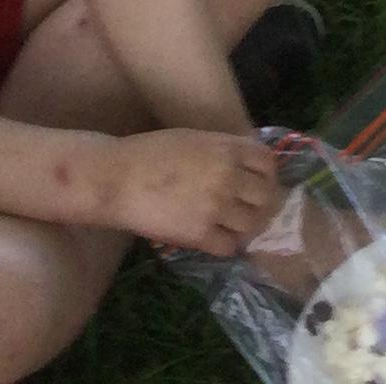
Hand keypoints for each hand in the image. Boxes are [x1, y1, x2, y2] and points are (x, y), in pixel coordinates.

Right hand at [100, 128, 283, 255]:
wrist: (117, 178)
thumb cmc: (149, 153)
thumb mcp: (193, 139)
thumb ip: (222, 151)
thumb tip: (245, 167)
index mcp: (227, 148)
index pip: (268, 163)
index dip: (267, 175)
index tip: (258, 184)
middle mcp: (228, 176)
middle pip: (266, 197)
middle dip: (260, 204)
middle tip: (247, 210)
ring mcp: (216, 206)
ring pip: (251, 224)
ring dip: (244, 227)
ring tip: (230, 226)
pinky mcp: (200, 234)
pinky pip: (229, 246)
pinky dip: (226, 244)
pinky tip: (214, 238)